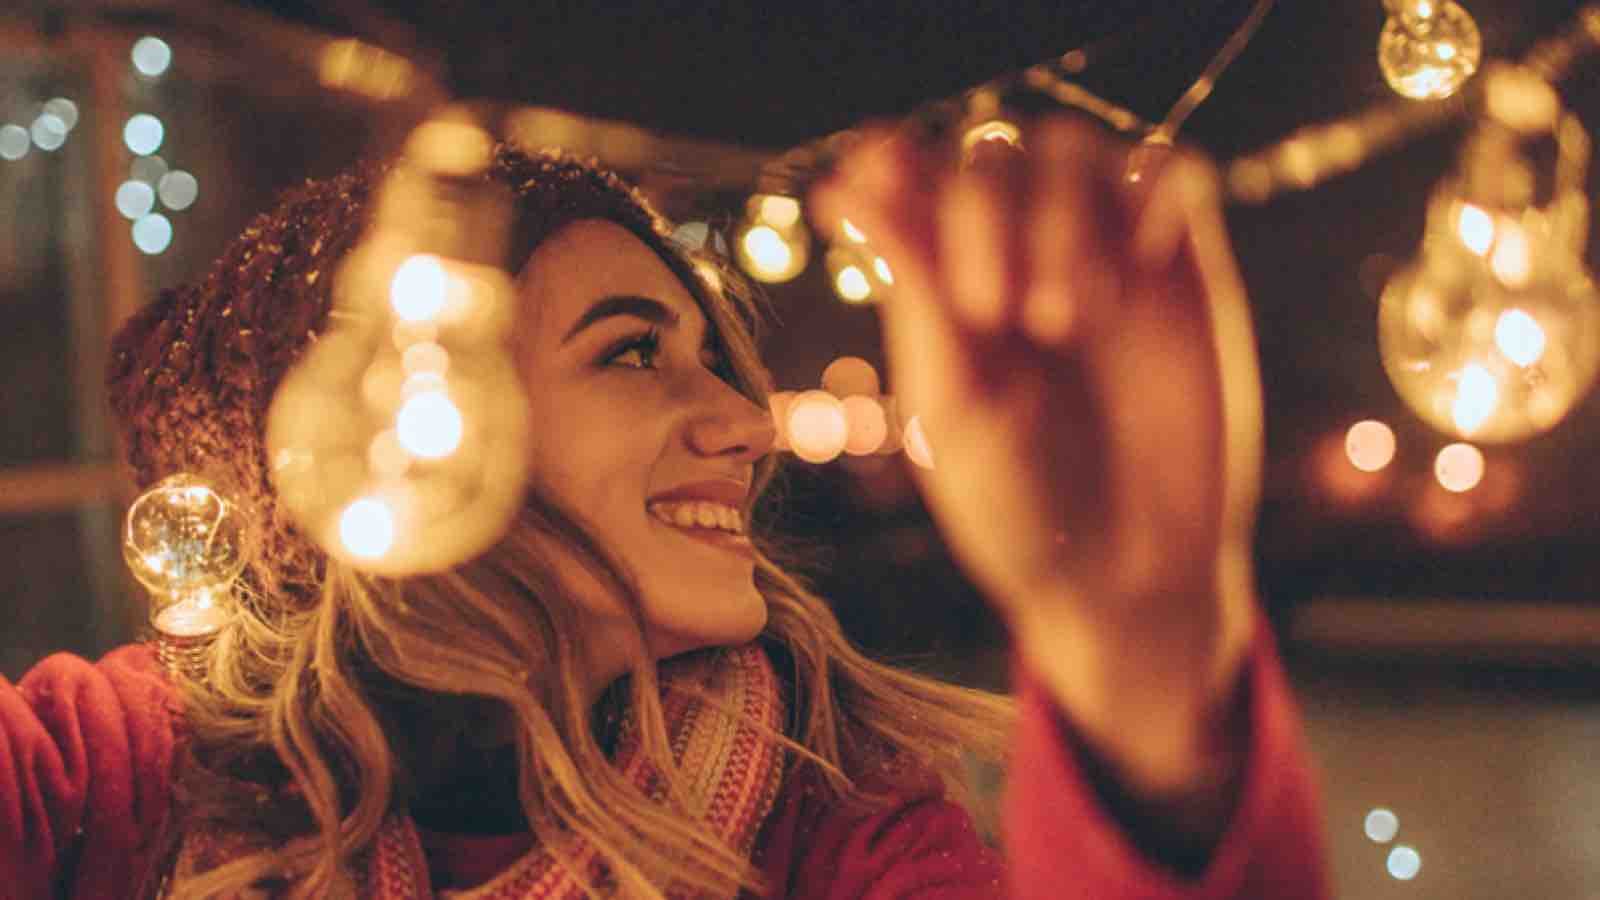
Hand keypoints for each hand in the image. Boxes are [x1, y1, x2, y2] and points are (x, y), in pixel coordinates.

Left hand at [811, 118, 1262, 789]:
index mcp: (942, 288)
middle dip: (982, 211)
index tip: (880, 168)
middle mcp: (1017, 258)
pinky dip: (1152, 193)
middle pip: (993, 153)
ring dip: (1062, 211)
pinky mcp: (1179, 270)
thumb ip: (915, 285)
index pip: (912, 177)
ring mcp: (1102, 257)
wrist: (1126, 577)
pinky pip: (1175, 173)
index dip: (895, 159)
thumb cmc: (1018, 506)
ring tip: (1064, 318)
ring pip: (1077, 149)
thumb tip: (840, 184)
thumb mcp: (954, 400)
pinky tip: (1140, 269)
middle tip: (992, 310)